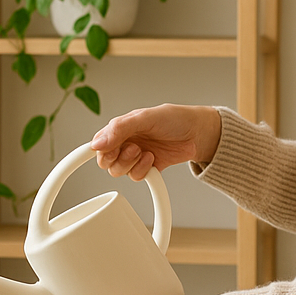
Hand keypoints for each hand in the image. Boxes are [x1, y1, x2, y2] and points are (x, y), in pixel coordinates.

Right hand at [89, 104, 220, 180]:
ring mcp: (136, 157)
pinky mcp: (148, 168)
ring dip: (131, 164)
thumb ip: (120, 128)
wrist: (198, 133)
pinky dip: (143, 170)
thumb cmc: (175, 119)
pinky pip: (136, 177)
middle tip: (133, 148)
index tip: (107, 150)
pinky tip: (153, 159)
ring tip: (145, 152)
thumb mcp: (145, 117)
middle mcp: (125, 143)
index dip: (100, 150)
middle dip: (117, 158)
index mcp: (120, 129)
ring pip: (119, 172)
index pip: (98, 144)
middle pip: (106, 161)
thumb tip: (97, 143)